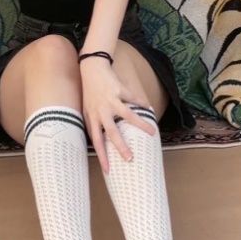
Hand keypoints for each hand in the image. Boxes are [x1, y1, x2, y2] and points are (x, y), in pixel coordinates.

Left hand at [79, 58, 156, 172]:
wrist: (91, 69)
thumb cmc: (90, 92)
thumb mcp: (88, 109)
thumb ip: (94, 123)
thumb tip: (103, 141)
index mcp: (92, 118)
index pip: (97, 142)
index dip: (102, 156)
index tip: (108, 171)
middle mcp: (101, 111)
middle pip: (111, 132)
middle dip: (121, 146)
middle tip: (130, 158)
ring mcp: (111, 101)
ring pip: (128, 115)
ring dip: (141, 125)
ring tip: (152, 132)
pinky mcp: (119, 90)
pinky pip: (134, 100)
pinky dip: (142, 105)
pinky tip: (149, 109)